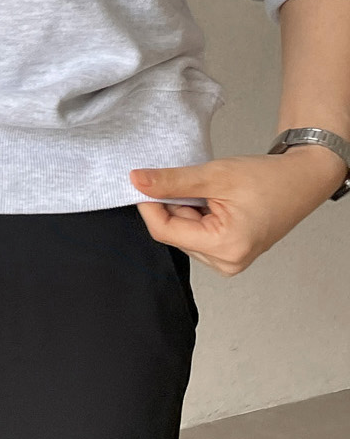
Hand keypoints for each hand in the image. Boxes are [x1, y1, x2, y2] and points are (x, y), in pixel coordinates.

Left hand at [128, 146, 347, 275]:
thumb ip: (172, 182)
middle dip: (174, 205)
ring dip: (187, 209)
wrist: (302, 180)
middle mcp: (227, 262)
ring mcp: (229, 261)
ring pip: (184, 233)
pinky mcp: (229, 254)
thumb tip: (136, 182)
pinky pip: (197, 235)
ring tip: (214, 193)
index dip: (149, 205)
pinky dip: (198, 215)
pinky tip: (216, 202)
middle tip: (195, 182)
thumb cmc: (269, 179)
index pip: (165, 231)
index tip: (142, 181)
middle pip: (174, 233)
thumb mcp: (215, 175)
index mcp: (225, 248)